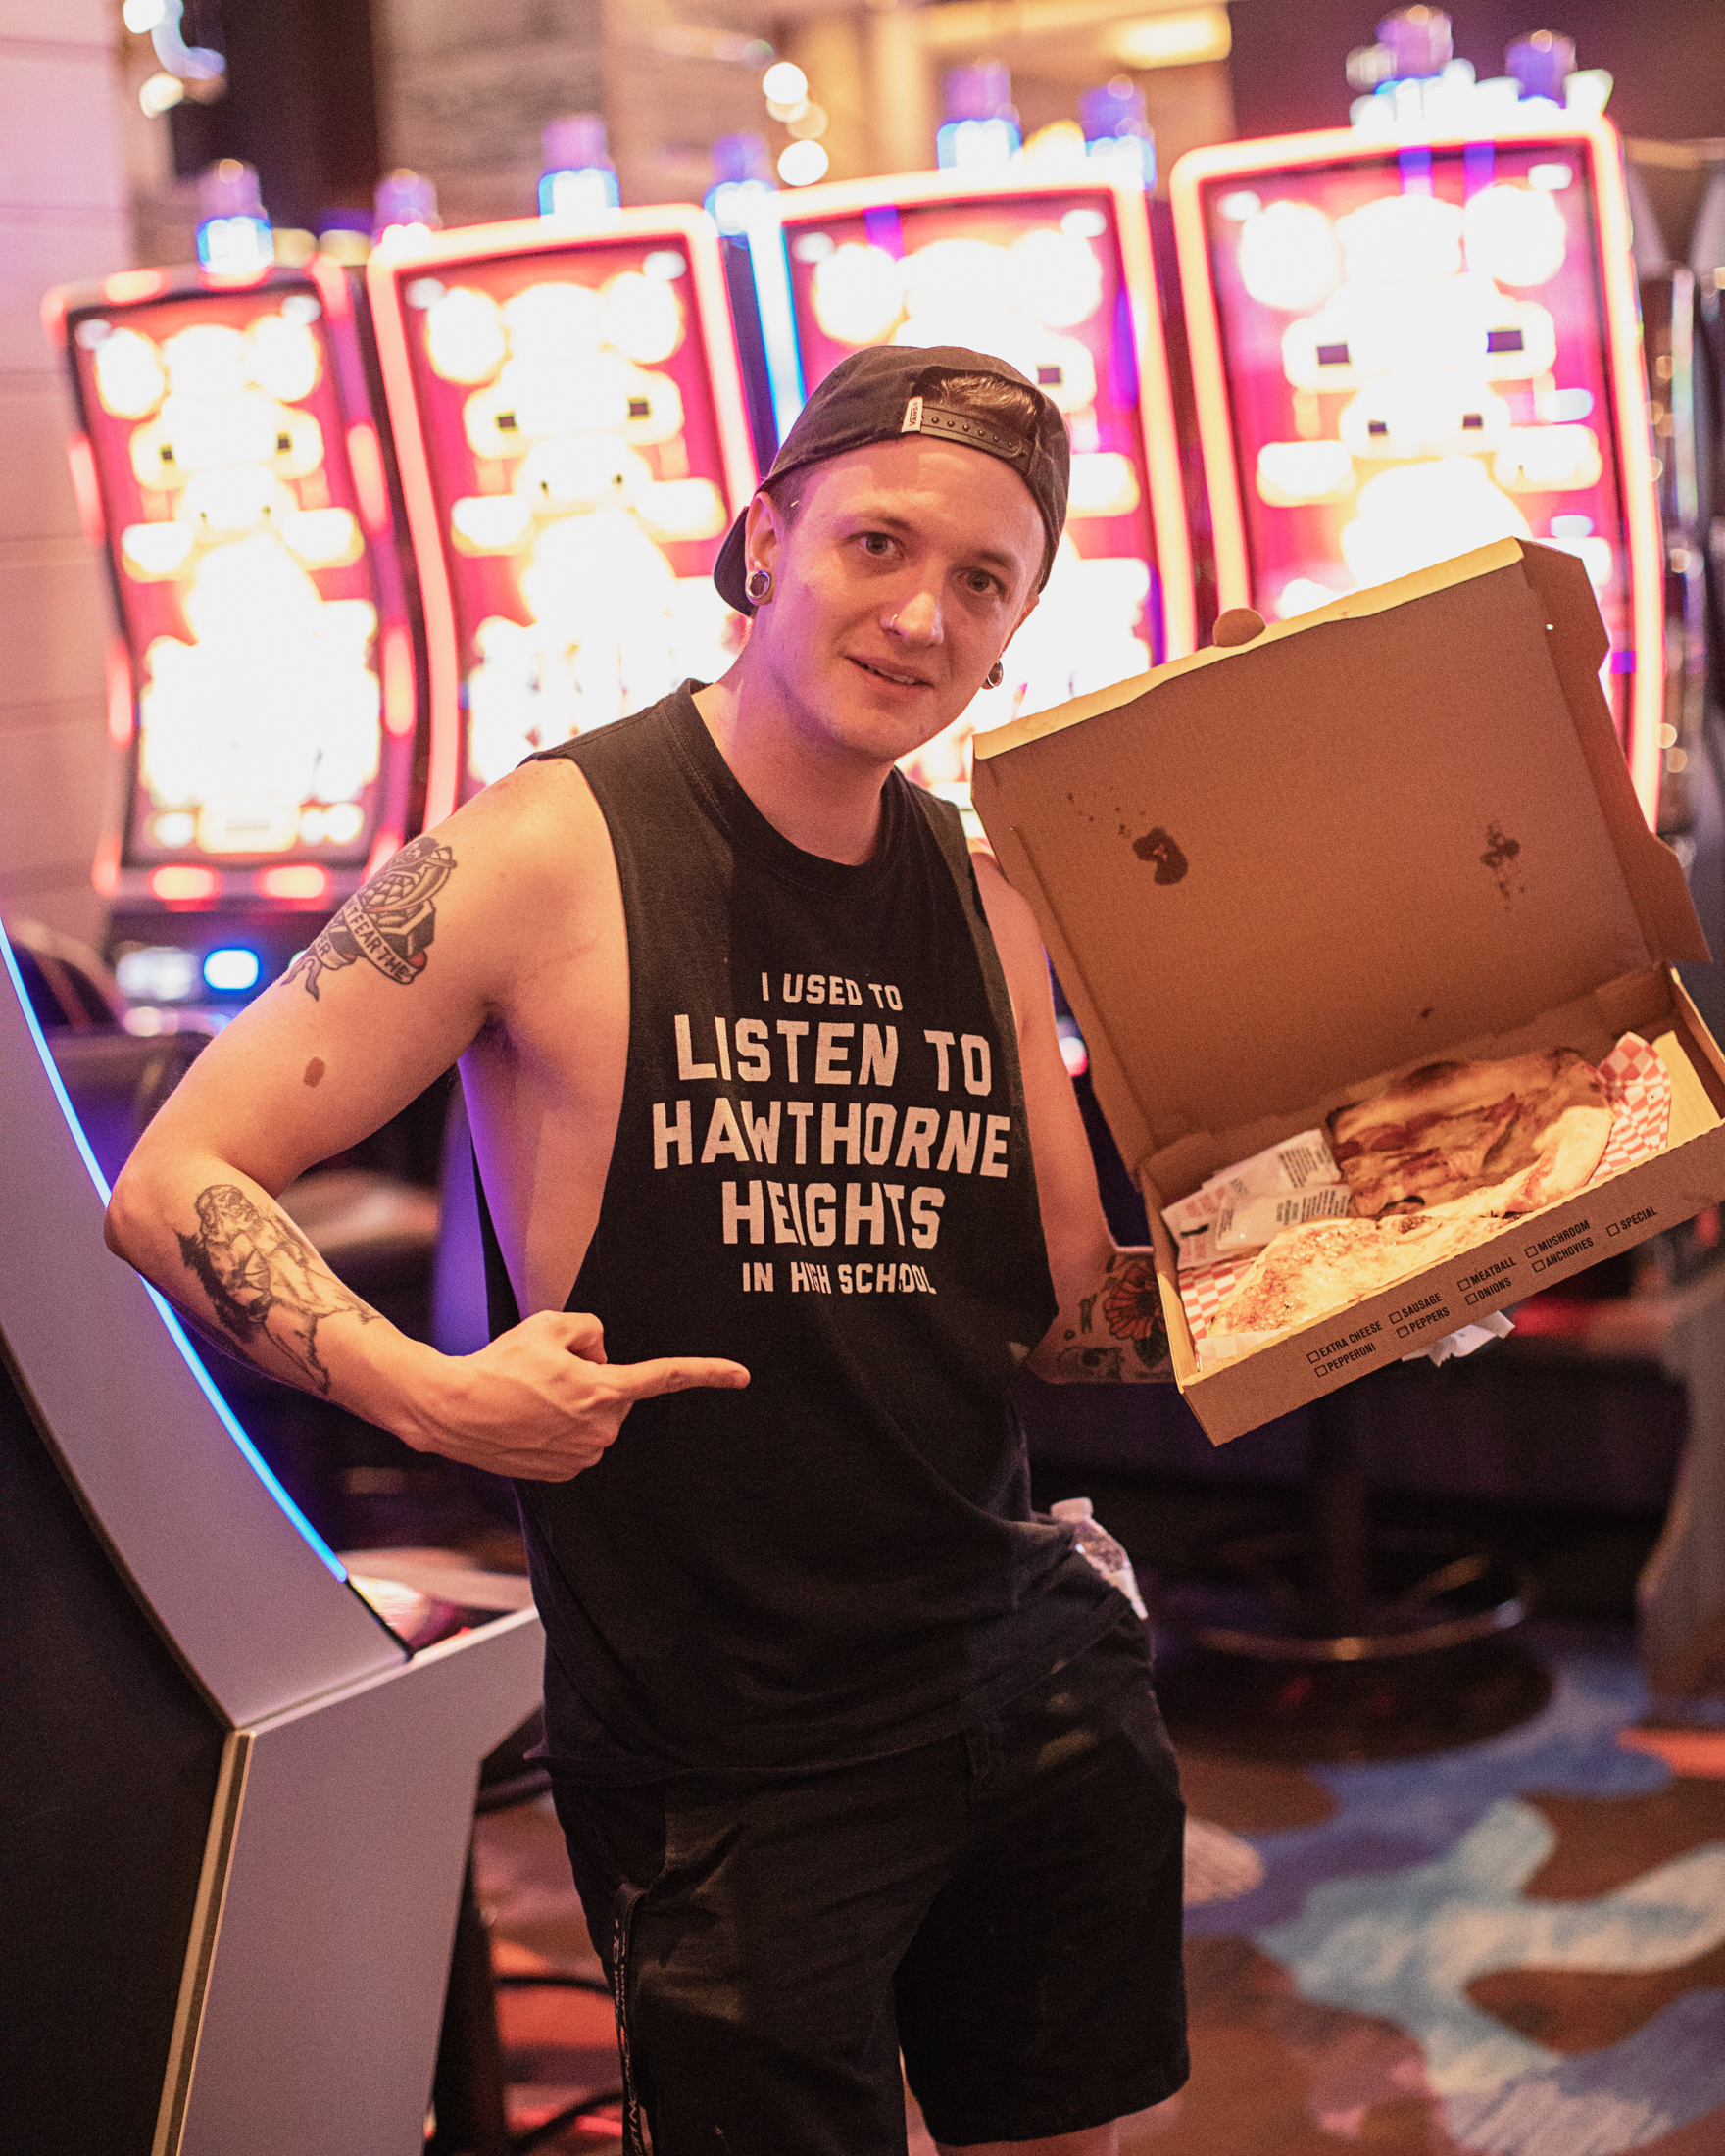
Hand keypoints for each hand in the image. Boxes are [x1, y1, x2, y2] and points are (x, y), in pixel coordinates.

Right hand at [402, 1310, 749, 1480]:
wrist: (452, 1409)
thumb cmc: (499, 1364)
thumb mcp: (549, 1325)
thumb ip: (592, 1329)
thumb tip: (601, 1353)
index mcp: (604, 1391)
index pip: (665, 1377)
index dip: (707, 1372)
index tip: (741, 1374)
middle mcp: (601, 1429)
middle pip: (617, 1391)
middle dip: (595, 1377)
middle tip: (548, 1371)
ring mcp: (582, 1455)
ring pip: (596, 1417)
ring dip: (575, 1403)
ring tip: (530, 1395)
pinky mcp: (562, 1473)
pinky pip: (576, 1440)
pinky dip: (559, 1427)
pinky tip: (527, 1419)